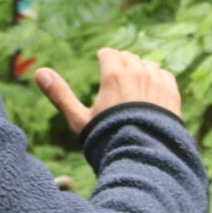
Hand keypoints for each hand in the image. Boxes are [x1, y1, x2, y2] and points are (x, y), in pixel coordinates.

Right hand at [33, 48, 182, 137]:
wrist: (143, 158)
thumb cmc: (106, 140)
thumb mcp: (78, 120)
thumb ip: (60, 95)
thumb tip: (39, 72)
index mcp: (114, 75)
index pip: (109, 53)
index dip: (104, 57)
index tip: (101, 60)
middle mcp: (137, 73)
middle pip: (128, 57)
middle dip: (121, 62)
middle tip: (116, 73)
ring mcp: (158, 82)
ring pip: (147, 64)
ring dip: (139, 69)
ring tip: (133, 83)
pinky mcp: (172, 94)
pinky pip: (165, 75)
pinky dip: (157, 77)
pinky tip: (153, 88)